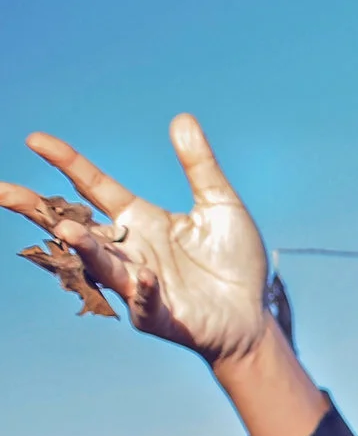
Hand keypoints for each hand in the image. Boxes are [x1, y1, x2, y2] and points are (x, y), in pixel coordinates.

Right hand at [1, 115, 274, 364]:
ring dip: (85, 248)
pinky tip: (146, 276)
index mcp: (138, 219)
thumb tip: (182, 119)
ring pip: (101, 264)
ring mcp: (138, 283)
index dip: (66, 162)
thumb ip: (199, 167)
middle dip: (37, 210)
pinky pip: (144, 302)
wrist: (254, 316)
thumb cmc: (235, 262)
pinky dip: (143, 289)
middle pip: (75, 225)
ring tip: (68, 231)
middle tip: (2, 192)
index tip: (35, 139)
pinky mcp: (157, 316)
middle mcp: (129, 249)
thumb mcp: (221, 206)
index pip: (93, 185)